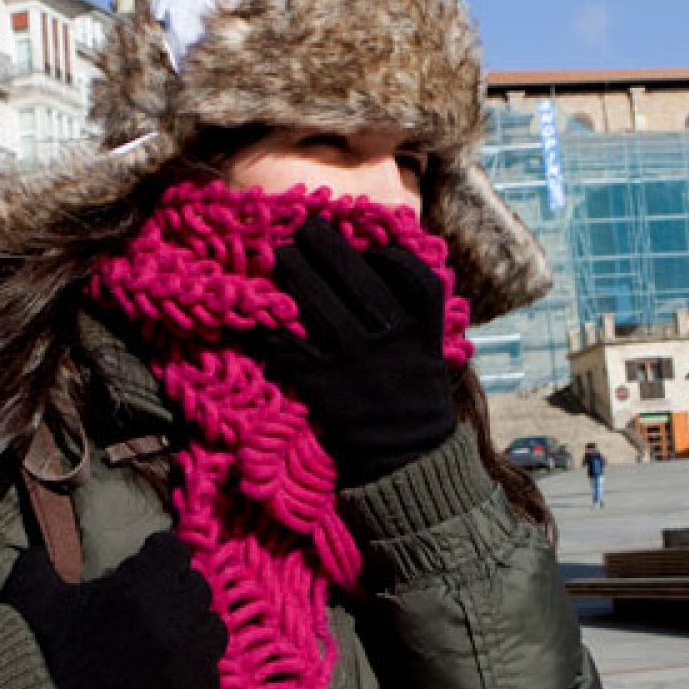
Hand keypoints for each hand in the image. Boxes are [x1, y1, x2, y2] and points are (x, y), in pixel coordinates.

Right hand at [0, 532, 225, 688]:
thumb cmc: (34, 657)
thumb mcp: (29, 595)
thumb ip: (42, 559)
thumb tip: (44, 546)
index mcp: (141, 588)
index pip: (173, 550)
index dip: (155, 555)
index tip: (142, 564)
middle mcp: (176, 620)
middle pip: (195, 586)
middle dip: (172, 588)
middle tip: (149, 603)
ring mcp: (192, 660)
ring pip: (212, 625)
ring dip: (190, 625)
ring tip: (163, 637)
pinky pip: (210, 667)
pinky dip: (193, 665)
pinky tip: (167, 672)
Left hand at [254, 218, 455, 485]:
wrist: (406, 460)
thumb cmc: (415, 399)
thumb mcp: (431, 353)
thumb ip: (418, 312)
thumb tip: (383, 260)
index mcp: (422, 332)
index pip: (413, 278)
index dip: (390, 256)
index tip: (370, 244)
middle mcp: (391, 340)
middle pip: (357, 278)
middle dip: (326, 245)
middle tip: (306, 228)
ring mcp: (355, 360)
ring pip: (318, 302)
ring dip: (293, 272)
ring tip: (279, 256)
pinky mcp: (323, 384)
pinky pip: (289, 344)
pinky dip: (269, 326)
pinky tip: (256, 311)